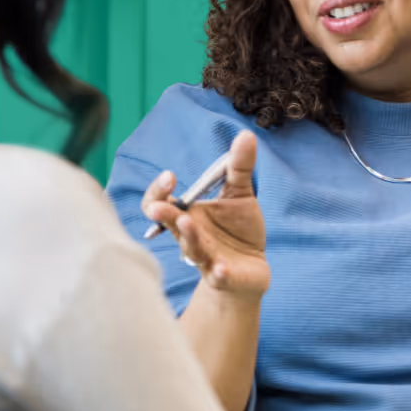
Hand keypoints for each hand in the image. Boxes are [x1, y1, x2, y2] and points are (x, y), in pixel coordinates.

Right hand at [141, 130, 269, 297]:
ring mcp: (206, 257)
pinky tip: (220, 268)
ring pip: (190, 248)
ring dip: (188, 236)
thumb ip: (239, 167)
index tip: (170, 176)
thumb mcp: (240, 194)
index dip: (158, 191)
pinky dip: (217, 272)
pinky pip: (217, 276)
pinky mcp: (224, 276)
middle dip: (162, 214)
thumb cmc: (238, 230)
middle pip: (167, 224)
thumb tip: (246, 134)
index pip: (159, 203)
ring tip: (185, 222)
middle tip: (159, 206)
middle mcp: (190, 236)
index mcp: (187, 214)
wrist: (252, 268)